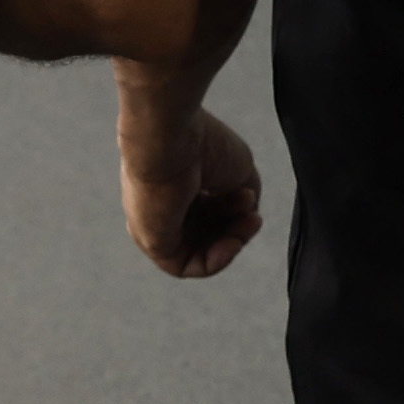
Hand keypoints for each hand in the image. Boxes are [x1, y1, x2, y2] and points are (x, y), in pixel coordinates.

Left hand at [120, 99, 260, 277]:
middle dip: (236, 226)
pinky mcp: (152, 241)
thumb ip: (245, 199)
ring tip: (246, 224)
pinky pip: (186, 266)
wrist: (170, 137)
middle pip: (207, 231)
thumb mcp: (239, 171)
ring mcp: (157, 224)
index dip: (236, 209)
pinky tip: (231, 244)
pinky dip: (215, 261)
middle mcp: (165, 204)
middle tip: (251, 215)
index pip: (211, 210)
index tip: (249, 197)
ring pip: (200, 250)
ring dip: (231, 243)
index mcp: (179, 182)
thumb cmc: (201, 144)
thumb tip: (247, 218)